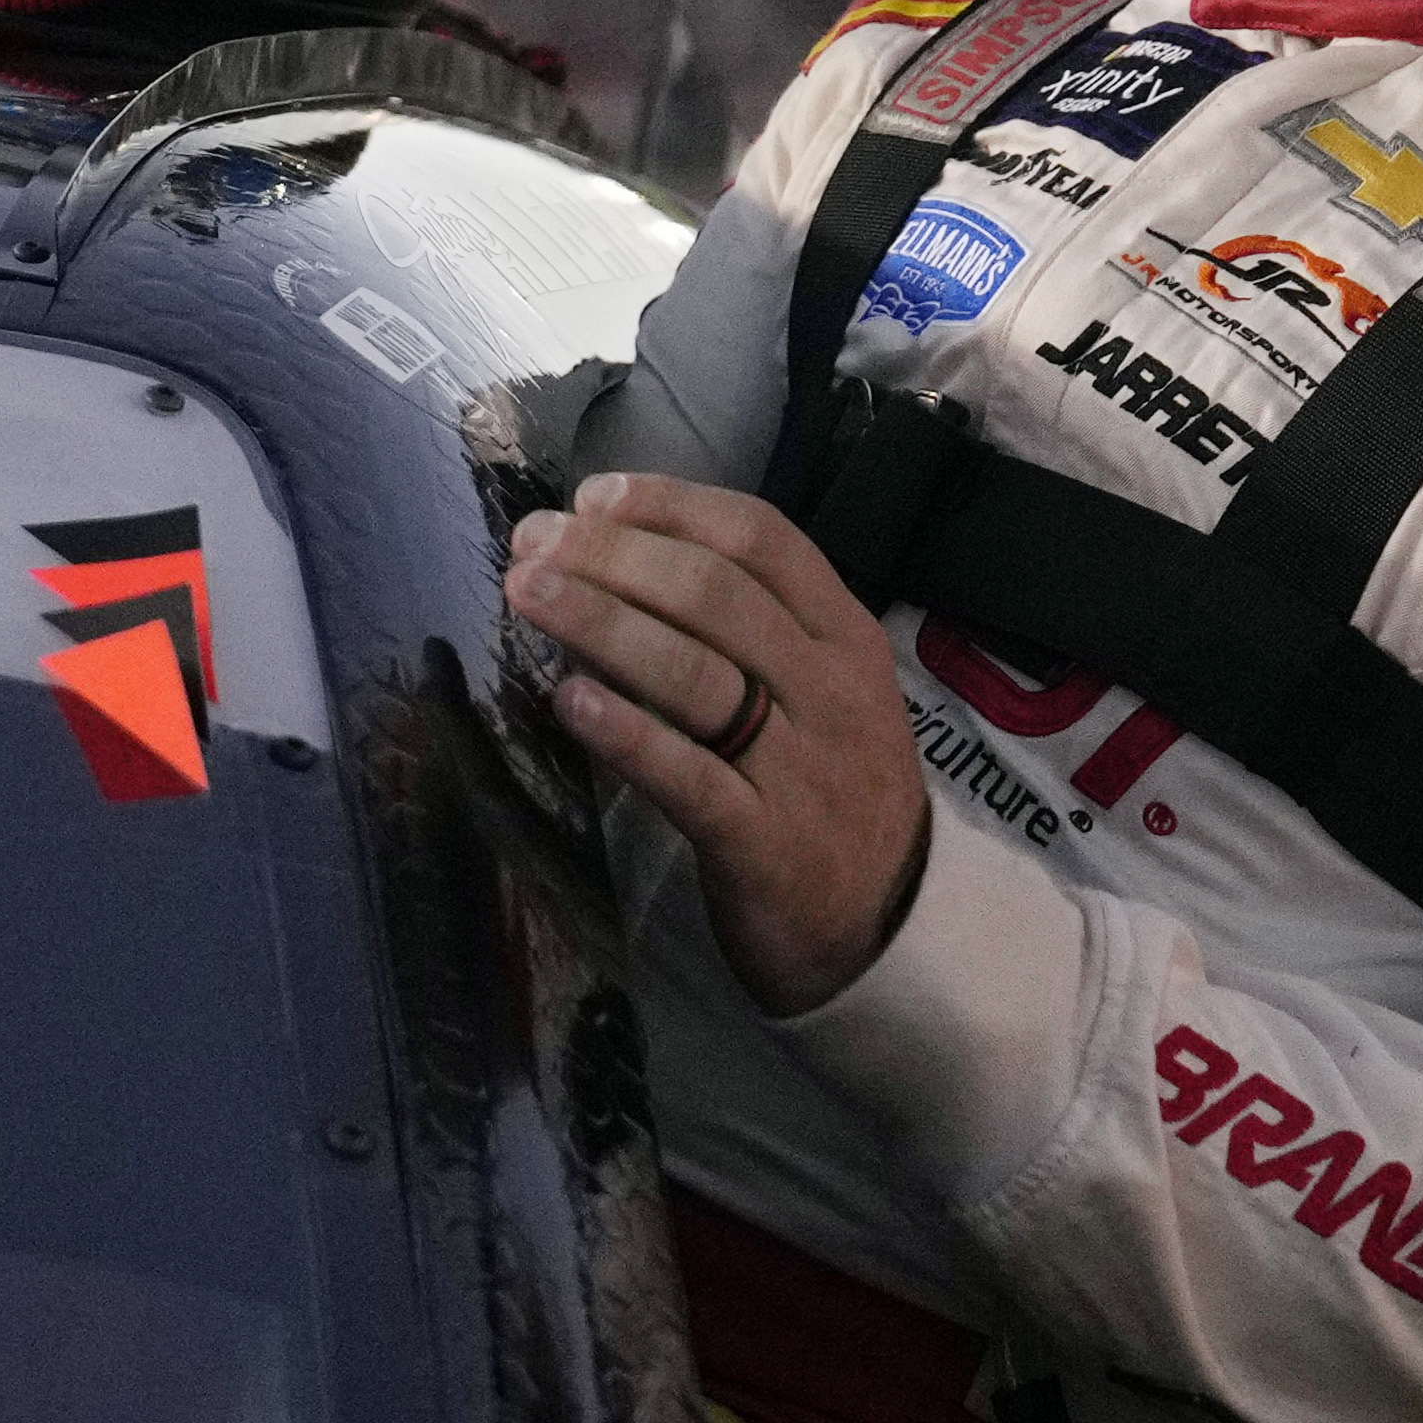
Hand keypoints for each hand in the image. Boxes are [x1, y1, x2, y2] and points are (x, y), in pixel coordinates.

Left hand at [505, 476, 936, 1013]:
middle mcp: (828, 690)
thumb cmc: (832, 788)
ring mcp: (800, 768)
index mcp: (844, 635)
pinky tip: (568, 700)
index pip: (762, 539)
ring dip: (603, 622)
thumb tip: (620, 554)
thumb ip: (749, 627)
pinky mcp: (763, 844)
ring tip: (529, 594)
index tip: (591, 497)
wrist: (892, 925)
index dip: (671, 506)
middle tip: (532, 544)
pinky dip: (626, 733)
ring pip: (697, 673)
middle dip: (615, 557)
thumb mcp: (821, 689)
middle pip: (716, 594)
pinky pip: (689, 778)